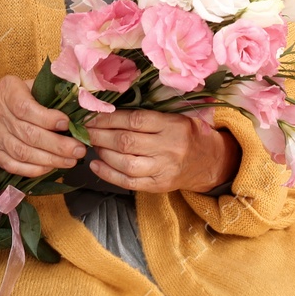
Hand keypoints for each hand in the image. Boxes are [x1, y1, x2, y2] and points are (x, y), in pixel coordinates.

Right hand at [0, 76, 85, 177]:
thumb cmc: (16, 97)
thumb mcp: (28, 85)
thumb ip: (48, 91)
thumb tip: (79, 100)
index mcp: (8, 92)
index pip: (26, 108)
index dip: (47, 118)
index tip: (67, 124)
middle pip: (28, 134)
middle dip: (57, 145)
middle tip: (78, 149)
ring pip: (23, 152)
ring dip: (50, 159)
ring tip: (71, 161)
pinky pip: (14, 166)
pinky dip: (34, 169)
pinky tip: (51, 168)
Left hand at [85, 110, 238, 193]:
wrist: (209, 162)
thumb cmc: (188, 133)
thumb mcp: (176, 116)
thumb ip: (150, 114)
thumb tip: (111, 109)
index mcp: (173, 125)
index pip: (136, 120)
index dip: (111, 118)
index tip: (93, 116)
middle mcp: (168, 148)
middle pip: (127, 142)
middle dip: (101, 135)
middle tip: (85, 129)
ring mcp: (163, 169)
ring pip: (126, 163)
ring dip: (103, 152)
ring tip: (92, 144)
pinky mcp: (158, 186)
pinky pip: (129, 182)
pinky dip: (108, 174)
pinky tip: (96, 164)